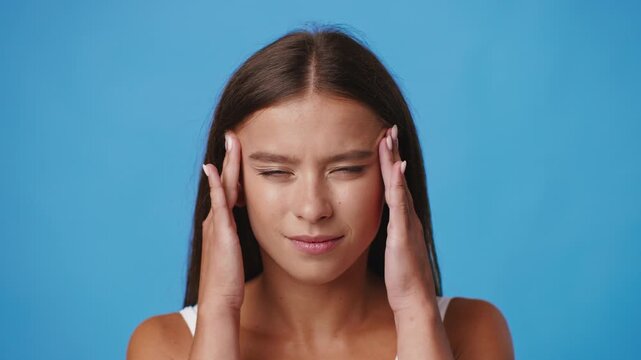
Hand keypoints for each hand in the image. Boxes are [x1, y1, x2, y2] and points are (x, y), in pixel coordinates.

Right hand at [199, 132, 244, 311]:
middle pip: (223, 181)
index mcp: (221, 224)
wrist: (221, 300)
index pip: (228, 190)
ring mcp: (216, 223)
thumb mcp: (237, 254)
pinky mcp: (220, 230)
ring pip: (222, 186)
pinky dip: (216, 183)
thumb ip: (239, 239)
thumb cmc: (230, 281)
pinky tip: (215, 168)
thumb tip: (246, 231)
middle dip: (229, 158)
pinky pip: (219, 201)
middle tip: (233, 135)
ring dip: (226, 163)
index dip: (233, 170)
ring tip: (231, 141)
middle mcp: (215, 219)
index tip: (240, 151)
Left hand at [378, 125, 437, 313]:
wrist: (414, 300)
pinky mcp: (403, 234)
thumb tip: (378, 225)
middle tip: (388, 128)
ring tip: (390, 138)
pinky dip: (398, 185)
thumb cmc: (401, 278)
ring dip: (394, 161)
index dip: (389, 164)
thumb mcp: (392, 250)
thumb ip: (389, 235)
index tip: (383, 142)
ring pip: (399, 186)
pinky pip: (399, 205)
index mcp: (402, 220)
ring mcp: (407, 224)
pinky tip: (398, 168)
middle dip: (393, 153)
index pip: (394, 185)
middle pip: (398, 179)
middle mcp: (407, 217)